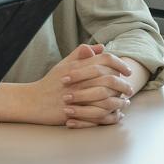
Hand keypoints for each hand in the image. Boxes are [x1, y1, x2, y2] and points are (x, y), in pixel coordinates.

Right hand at [0, 44, 142, 127]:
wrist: (33, 102)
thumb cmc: (50, 83)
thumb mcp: (64, 64)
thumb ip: (82, 54)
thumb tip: (101, 47)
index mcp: (78, 67)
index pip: (106, 60)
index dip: (120, 63)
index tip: (127, 70)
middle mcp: (80, 81)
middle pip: (111, 79)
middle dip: (124, 85)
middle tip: (130, 89)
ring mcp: (79, 98)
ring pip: (108, 99)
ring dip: (120, 101)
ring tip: (126, 102)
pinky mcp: (77, 114)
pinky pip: (101, 116)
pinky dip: (111, 116)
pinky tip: (117, 114)